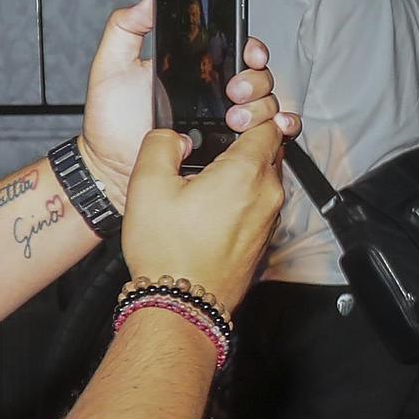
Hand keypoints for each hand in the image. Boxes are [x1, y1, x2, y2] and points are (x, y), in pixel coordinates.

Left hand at [81, 0, 295, 204]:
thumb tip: (149, 1)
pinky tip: (274, 129)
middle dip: (255, 79)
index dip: (249, 46)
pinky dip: (282, 129)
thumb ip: (124, 28)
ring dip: (262, 107)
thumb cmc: (111, 124)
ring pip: (267, 103)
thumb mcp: (110, 67)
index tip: (247, 52)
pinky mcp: (232, 149)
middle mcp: (215, 93)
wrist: (111, 169)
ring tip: (235, 118)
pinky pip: (270, 137)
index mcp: (194, 69)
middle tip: (234, 91)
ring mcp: (226, 121)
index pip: (234, 48)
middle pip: (258, 75)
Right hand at [118, 119, 285, 316]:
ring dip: (245, 172)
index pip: (269, 124)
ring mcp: (269, 220)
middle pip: (271, 150)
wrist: (182, 304)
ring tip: (210, 177)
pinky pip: (260, 206)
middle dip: (248, 141)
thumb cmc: (168, 252)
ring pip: (267, 179)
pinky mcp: (263, 240)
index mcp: (246, 173)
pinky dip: (244, 199)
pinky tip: (214, 207)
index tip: (230, 117)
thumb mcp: (147, 184)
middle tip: (217, 144)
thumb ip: (161, 143)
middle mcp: (268, 195)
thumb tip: (175, 136)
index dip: (251, 113)